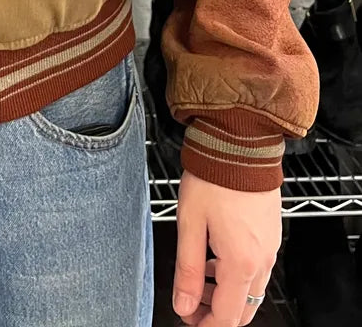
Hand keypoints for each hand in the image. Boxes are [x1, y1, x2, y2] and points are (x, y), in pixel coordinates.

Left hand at [173, 170, 281, 325]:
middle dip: (217, 314)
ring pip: (251, 290)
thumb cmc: (214, 178)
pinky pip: (257, 268)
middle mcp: (261, 260)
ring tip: (200, 280)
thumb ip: (188, 270)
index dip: (206, 326)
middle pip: (244, 311)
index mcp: (241, 263)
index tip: (188, 320)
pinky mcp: (271, 234)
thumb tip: (184, 305)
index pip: (228, 318)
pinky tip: (216, 258)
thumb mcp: (190, 224)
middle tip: (192, 305)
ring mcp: (270, 248)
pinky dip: (236, 275)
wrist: (240, 146)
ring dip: (226, 295)